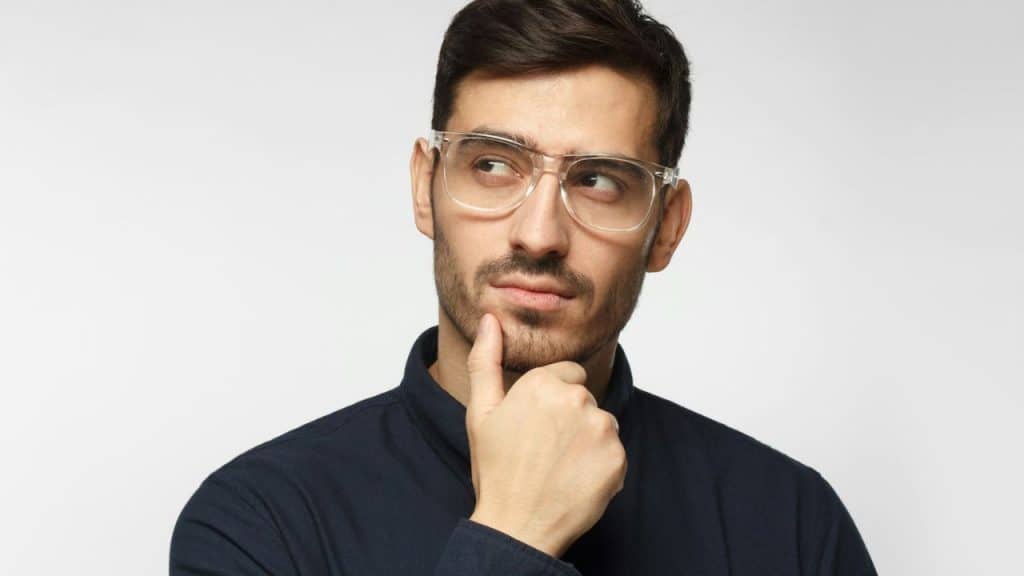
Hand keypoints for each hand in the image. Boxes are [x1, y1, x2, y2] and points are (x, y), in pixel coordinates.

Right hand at [465, 313, 626, 557]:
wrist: (517, 525)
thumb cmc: (496, 470)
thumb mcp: (481, 412)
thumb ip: (486, 360)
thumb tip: (490, 320)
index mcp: (543, 382)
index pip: (567, 375)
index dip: (550, 402)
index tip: (535, 427)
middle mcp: (577, 398)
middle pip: (585, 398)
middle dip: (570, 419)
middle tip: (543, 450)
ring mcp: (601, 428)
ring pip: (601, 424)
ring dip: (587, 441)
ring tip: (559, 466)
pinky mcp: (619, 457)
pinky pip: (614, 452)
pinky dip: (600, 465)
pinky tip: (575, 479)